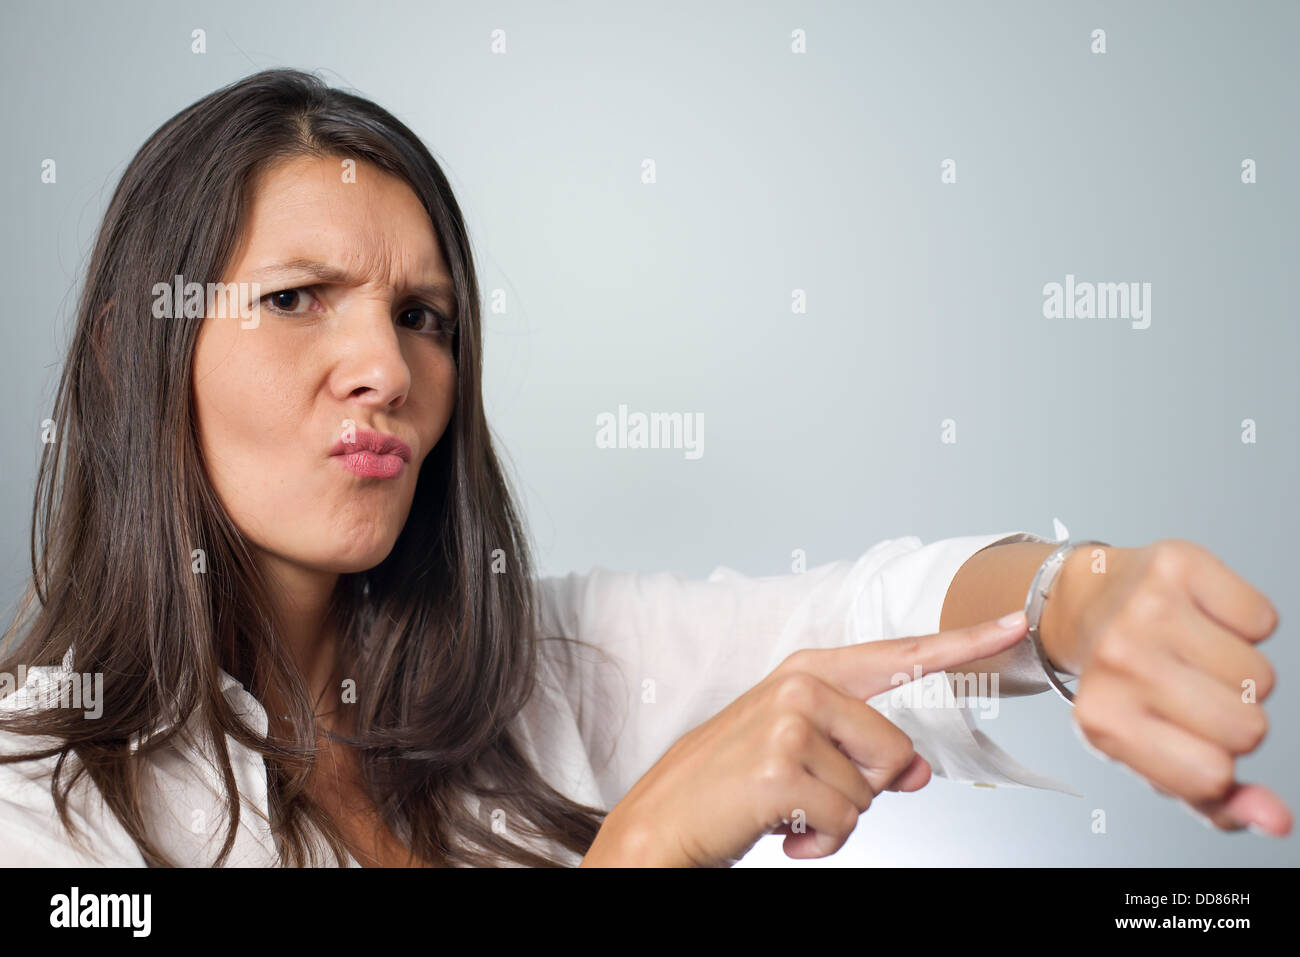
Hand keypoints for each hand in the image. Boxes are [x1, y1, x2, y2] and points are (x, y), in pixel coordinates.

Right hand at [580, 612, 1032, 865]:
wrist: (663, 821)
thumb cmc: (729, 785)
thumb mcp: (802, 757)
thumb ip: (863, 752)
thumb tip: (917, 775)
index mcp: (809, 671)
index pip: (902, 655)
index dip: (965, 642)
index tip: (1013, 623)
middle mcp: (802, 685)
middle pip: (896, 752)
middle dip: (863, 791)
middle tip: (805, 791)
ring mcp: (789, 722)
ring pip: (872, 793)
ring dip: (836, 820)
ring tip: (784, 808)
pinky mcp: (781, 766)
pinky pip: (845, 822)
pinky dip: (818, 842)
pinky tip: (779, 827)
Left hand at [1041, 539, 1289, 835]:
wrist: (1084, 602)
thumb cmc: (1125, 685)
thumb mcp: (1151, 752)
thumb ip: (1216, 801)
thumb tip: (1276, 821)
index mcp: (1101, 720)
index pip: (1212, 775)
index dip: (1217, 762)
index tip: (1184, 737)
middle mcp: (1118, 662)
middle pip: (1247, 727)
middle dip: (1235, 716)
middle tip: (1190, 691)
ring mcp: (1145, 610)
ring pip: (1260, 675)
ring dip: (1240, 671)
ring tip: (1193, 656)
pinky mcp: (1175, 565)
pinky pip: (1263, 620)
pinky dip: (1244, 623)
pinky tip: (1202, 619)